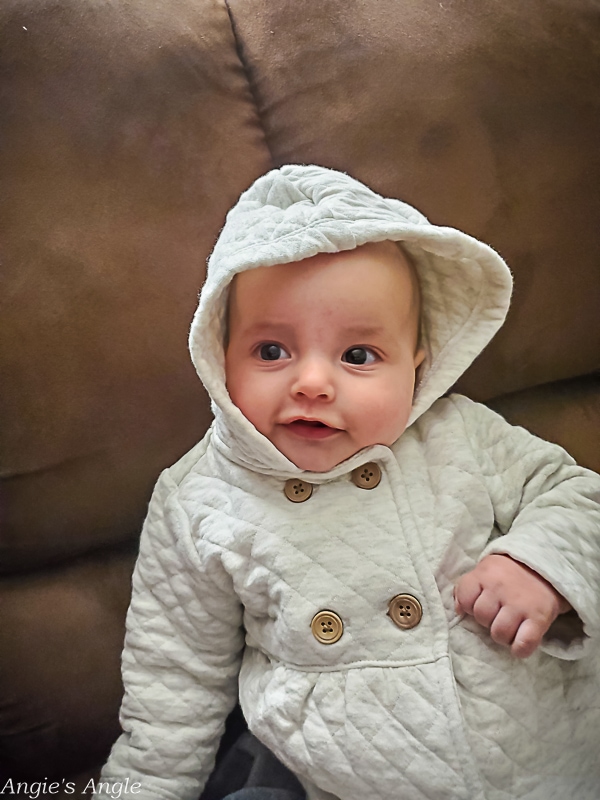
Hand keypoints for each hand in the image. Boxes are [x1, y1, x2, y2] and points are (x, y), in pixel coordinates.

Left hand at [454, 554, 570, 657]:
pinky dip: (519, 649)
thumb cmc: (509, 574)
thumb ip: (469, 587)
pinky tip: (519, 643)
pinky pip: (523, 643)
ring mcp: (520, 604)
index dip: (469, 606)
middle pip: (482, 617)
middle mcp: (501, 588)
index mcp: (485, 574)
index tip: (480, 604)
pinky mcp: (539, 618)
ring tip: (510, 628)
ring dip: (502, 636)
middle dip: (487, 621)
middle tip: (498, 616)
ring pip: (499, 633)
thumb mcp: (486, 571)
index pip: (465, 598)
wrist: (546, 567)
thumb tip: (458, 610)